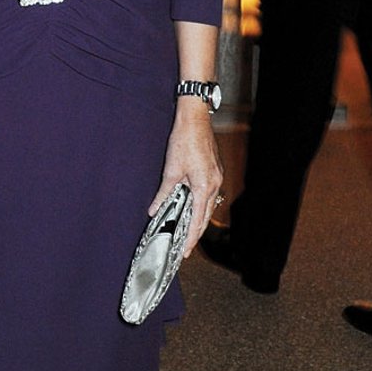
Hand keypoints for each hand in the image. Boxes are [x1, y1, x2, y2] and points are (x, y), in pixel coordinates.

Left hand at [148, 101, 223, 257]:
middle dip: (196, 234)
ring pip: (209, 206)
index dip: (191, 237)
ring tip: (189, 234)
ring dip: (199, 220)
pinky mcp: (215, 172)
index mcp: (204, 186)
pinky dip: (201, 206)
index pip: (197, 220)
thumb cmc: (184, 141)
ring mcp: (217, 178)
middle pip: (206, 216)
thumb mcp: (170, 170)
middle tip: (186, 249)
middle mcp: (215, 184)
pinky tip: (194, 210)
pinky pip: (209, 195)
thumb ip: (163, 193)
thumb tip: (154, 210)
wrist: (195, 119)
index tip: (185, 251)